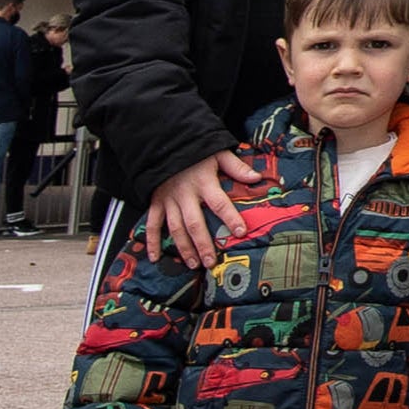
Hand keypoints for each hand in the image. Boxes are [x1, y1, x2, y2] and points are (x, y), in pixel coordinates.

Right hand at [151, 148, 260, 268]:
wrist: (165, 144)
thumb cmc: (196, 152)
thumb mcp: (218, 154)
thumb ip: (236, 167)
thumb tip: (257, 178)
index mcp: (203, 182)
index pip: (219, 203)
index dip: (230, 218)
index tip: (241, 232)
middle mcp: (185, 194)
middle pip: (194, 222)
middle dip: (203, 244)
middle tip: (211, 262)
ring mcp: (168, 200)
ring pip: (175, 228)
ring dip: (183, 248)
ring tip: (194, 264)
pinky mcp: (156, 203)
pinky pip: (152, 224)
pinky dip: (151, 242)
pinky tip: (155, 258)